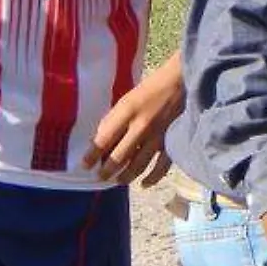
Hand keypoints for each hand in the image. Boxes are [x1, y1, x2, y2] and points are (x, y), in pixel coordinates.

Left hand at [81, 61, 182, 185]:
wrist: (182, 82)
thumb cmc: (150, 89)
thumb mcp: (126, 99)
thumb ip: (113, 120)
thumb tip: (99, 141)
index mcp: (127, 112)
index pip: (103, 139)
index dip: (91, 155)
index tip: (84, 165)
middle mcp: (141, 127)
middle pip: (119, 157)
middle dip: (107, 170)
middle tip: (100, 176)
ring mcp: (158, 136)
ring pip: (138, 165)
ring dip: (125, 176)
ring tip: (117, 180)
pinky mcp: (172, 141)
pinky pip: (161, 166)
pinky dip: (152, 178)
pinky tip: (143, 183)